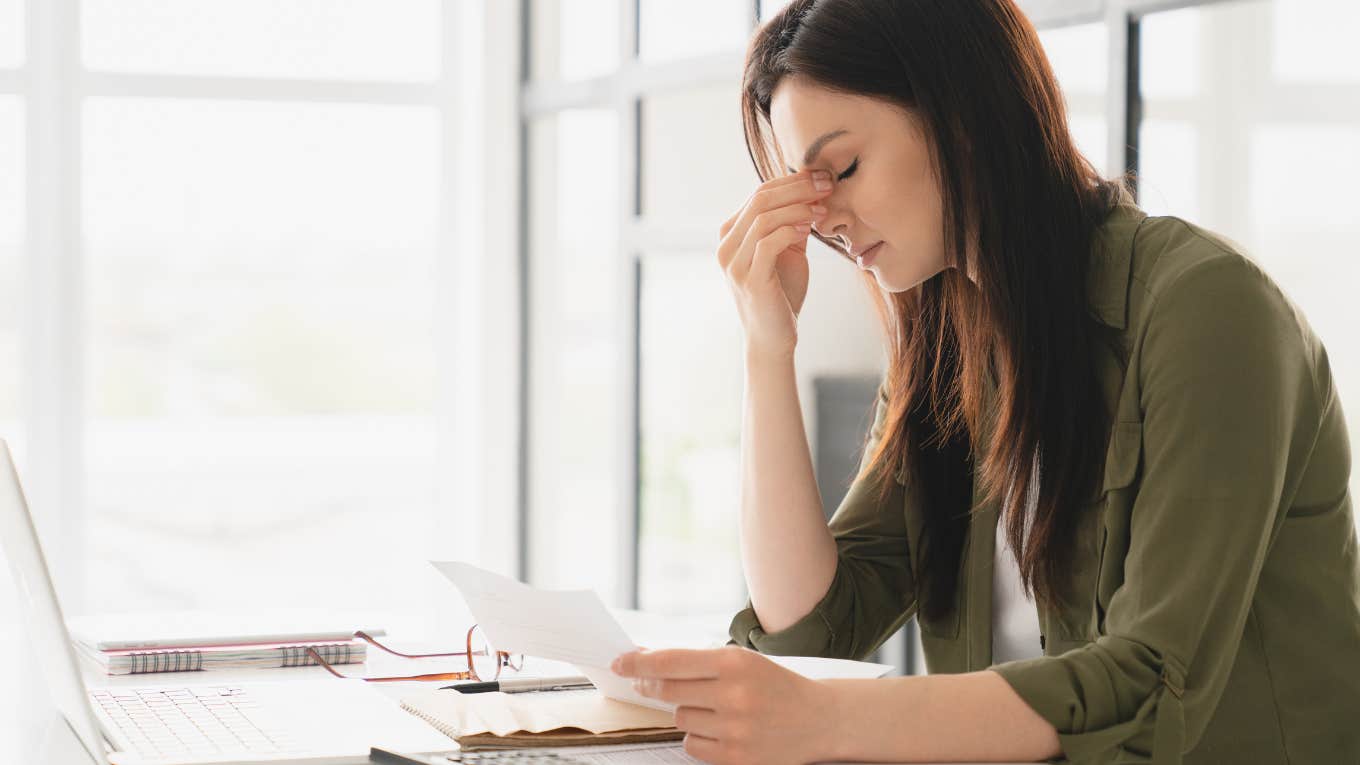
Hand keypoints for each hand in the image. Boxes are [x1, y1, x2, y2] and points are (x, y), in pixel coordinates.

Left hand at [611, 645, 835, 764]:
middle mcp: (734, 695)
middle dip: (651, 686)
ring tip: (714, 709)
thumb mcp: (743, 661)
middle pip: (668, 690)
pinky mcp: (736, 757)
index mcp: (735, 663)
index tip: (621, 662)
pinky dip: (699, 737)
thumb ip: (698, 662)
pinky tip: (720, 730)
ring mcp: (735, 729)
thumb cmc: (776, 686)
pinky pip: (692, 746)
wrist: (818, 719)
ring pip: (679, 719)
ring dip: (686, 713)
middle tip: (645, 684)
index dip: (639, 662)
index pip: (671, 661)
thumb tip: (649, 664)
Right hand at [717, 169, 832, 361]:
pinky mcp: (749, 279)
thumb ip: (792, 222)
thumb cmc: (782, 294)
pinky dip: (792, 230)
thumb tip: (812, 188)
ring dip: (798, 208)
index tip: (823, 177)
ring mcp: (734, 263)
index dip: (792, 181)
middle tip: (827, 184)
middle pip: (760, 199)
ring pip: (764, 217)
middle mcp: (726, 246)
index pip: (759, 193)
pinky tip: (811, 229)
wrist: (773, 337)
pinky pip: (769, 242)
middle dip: (797, 187)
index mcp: (731, 234)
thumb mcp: (787, 250)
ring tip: (823, 208)